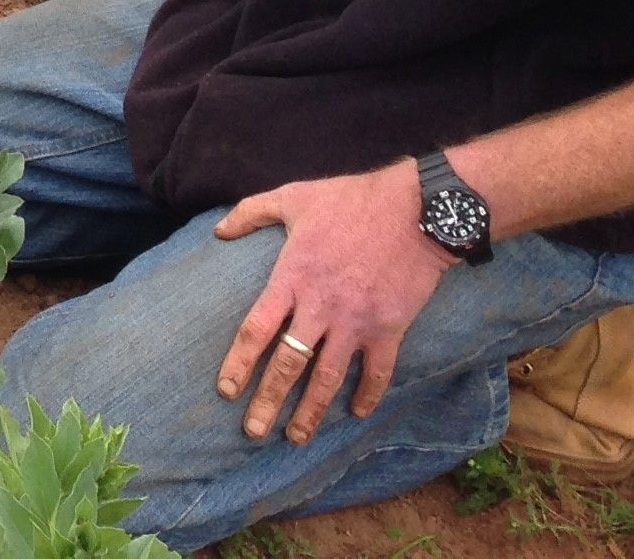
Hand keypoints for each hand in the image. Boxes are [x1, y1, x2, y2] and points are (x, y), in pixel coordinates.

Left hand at [213, 159, 455, 444]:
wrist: (414, 209)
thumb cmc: (350, 200)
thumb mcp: (293, 197)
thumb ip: (251, 213)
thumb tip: (218, 231)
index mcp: (291, 278)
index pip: (256, 330)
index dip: (239, 363)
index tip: (226, 391)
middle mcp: (320, 307)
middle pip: (288, 364)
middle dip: (268, 401)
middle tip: (252, 431)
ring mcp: (356, 322)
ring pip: (328, 377)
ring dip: (311, 411)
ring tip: (295, 437)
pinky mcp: (389, 328)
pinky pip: (377, 372)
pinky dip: (368, 395)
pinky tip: (356, 414)